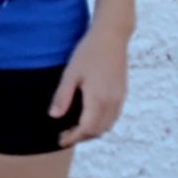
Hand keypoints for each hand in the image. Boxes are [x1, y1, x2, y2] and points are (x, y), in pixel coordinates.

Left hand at [52, 21, 129, 145]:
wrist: (112, 36)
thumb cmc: (88, 52)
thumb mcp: (70, 73)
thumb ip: (63, 96)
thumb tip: (54, 117)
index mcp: (98, 99)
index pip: (86, 129)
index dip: (73, 137)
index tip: (60, 140)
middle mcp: (112, 102)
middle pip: (98, 131)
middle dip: (82, 137)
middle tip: (65, 135)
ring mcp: (119, 98)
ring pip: (107, 126)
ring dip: (92, 132)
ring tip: (75, 128)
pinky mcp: (122, 93)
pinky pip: (113, 117)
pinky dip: (101, 123)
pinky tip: (89, 117)